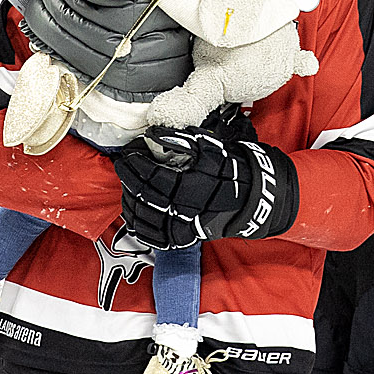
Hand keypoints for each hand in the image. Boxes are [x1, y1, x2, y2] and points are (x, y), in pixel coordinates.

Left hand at [113, 127, 298, 251]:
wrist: (251, 199)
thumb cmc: (231, 170)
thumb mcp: (212, 148)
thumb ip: (182, 140)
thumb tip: (155, 134)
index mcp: (195, 187)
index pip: (155, 178)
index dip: (138, 165)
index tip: (129, 153)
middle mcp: (188, 211)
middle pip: (146, 197)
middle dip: (129, 179)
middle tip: (122, 164)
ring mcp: (184, 228)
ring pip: (145, 219)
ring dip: (130, 200)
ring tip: (127, 184)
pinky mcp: (183, 238)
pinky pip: (153, 237)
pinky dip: (138, 224)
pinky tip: (132, 210)